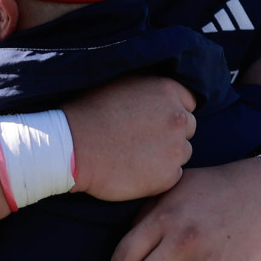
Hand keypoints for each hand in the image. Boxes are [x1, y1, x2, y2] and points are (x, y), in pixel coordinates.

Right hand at [64, 76, 195, 201]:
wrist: (72, 147)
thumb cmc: (90, 113)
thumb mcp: (123, 84)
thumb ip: (150, 89)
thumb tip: (162, 96)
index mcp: (167, 91)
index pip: (188, 103)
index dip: (170, 112)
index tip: (152, 121)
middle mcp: (178, 118)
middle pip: (188, 128)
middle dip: (171, 134)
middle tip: (142, 140)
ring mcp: (175, 148)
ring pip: (182, 153)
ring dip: (166, 155)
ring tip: (136, 155)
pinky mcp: (168, 176)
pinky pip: (173, 175)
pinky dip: (159, 175)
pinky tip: (135, 170)